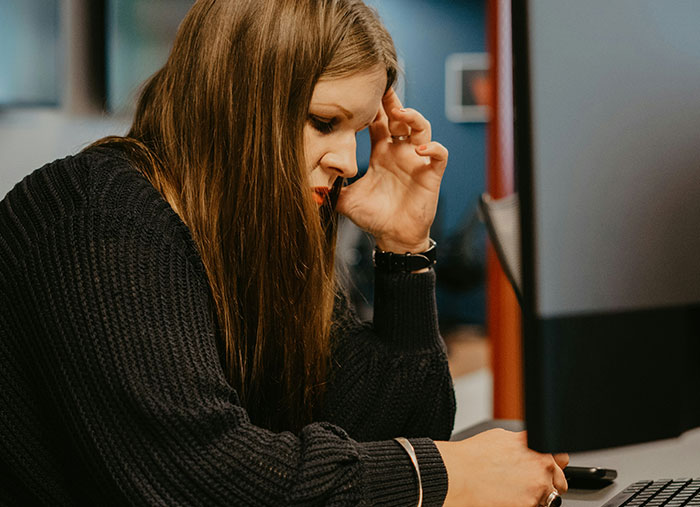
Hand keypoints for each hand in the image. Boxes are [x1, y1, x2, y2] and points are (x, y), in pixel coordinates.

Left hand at [335, 88, 447, 252]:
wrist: (393, 237)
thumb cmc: (373, 217)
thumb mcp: (345, 199)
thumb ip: (329, 187)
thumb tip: (306, 182)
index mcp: (381, 153)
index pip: (379, 121)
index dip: (373, 107)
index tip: (361, 95)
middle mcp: (399, 152)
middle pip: (401, 117)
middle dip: (393, 101)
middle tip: (383, 87)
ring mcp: (416, 161)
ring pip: (422, 128)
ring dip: (414, 117)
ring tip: (401, 114)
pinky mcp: (430, 174)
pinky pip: (439, 154)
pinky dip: (433, 148)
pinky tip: (419, 150)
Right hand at [434, 429, 568, 506]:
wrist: (455, 475)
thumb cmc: (471, 456)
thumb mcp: (501, 437)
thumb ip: (522, 442)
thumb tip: (529, 445)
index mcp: (535, 448)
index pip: (560, 457)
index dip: (553, 463)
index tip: (545, 468)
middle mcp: (541, 468)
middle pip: (560, 481)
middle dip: (548, 483)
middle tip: (526, 484)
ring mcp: (537, 490)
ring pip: (550, 499)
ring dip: (537, 497)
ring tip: (514, 493)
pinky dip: (526, 505)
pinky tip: (509, 499)